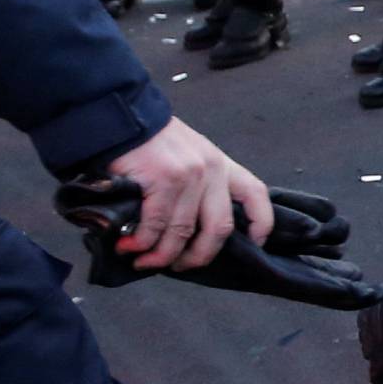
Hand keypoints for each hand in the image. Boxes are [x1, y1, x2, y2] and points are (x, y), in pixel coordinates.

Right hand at [105, 117, 274, 272]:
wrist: (121, 117)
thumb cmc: (151, 142)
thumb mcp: (189, 155)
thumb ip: (200, 185)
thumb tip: (193, 231)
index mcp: (221, 165)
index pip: (255, 194)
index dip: (261, 224)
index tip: (255, 245)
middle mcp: (211, 170)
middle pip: (220, 228)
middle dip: (200, 256)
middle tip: (180, 266)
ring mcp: (189, 175)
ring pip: (183, 232)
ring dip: (161, 255)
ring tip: (144, 261)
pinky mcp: (164, 180)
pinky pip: (156, 225)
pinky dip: (142, 243)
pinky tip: (129, 246)